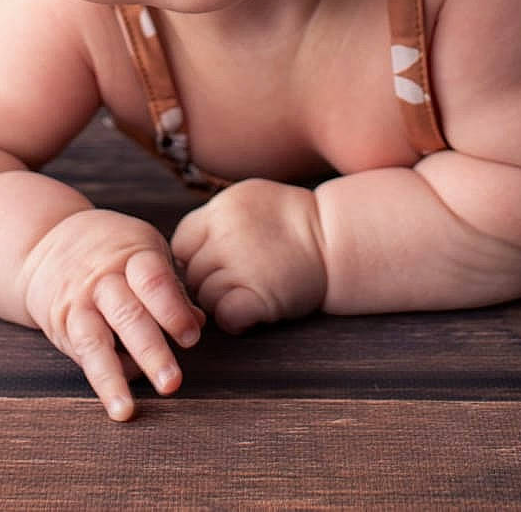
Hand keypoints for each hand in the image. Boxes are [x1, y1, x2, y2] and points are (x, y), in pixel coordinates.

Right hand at [19, 209, 205, 421]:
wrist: (48, 243)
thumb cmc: (113, 252)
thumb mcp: (145, 254)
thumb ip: (171, 288)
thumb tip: (197, 323)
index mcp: (132, 255)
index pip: (153, 281)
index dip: (173, 310)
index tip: (190, 337)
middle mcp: (103, 279)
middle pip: (128, 315)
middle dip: (151, 351)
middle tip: (172, 382)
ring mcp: (80, 303)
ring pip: (96, 340)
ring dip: (115, 377)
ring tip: (127, 410)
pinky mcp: (63, 325)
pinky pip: (82, 354)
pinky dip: (100, 380)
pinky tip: (116, 404)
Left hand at [170, 179, 327, 333]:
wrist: (339, 239)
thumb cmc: (299, 222)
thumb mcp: (253, 199)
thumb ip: (218, 218)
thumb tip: (184, 250)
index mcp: (222, 208)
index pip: (182, 241)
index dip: (194, 258)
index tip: (214, 266)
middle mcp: (225, 234)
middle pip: (191, 272)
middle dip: (206, 283)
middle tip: (234, 285)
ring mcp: (240, 265)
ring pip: (205, 296)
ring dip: (220, 303)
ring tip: (246, 297)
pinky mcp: (258, 295)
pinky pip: (224, 316)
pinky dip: (233, 321)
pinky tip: (250, 316)